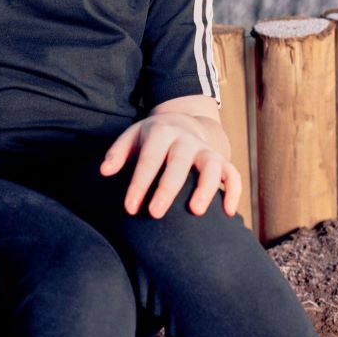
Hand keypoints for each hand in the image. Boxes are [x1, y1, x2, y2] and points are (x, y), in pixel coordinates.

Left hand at [99, 113, 241, 218]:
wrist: (182, 123)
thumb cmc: (151, 138)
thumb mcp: (132, 138)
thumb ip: (117, 153)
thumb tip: (104, 171)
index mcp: (161, 133)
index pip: (148, 160)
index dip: (139, 184)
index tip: (130, 208)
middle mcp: (186, 141)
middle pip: (179, 163)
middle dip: (167, 188)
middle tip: (155, 214)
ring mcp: (206, 150)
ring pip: (211, 167)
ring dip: (206, 188)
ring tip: (195, 212)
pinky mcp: (222, 160)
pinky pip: (233, 174)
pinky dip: (233, 191)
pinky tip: (228, 212)